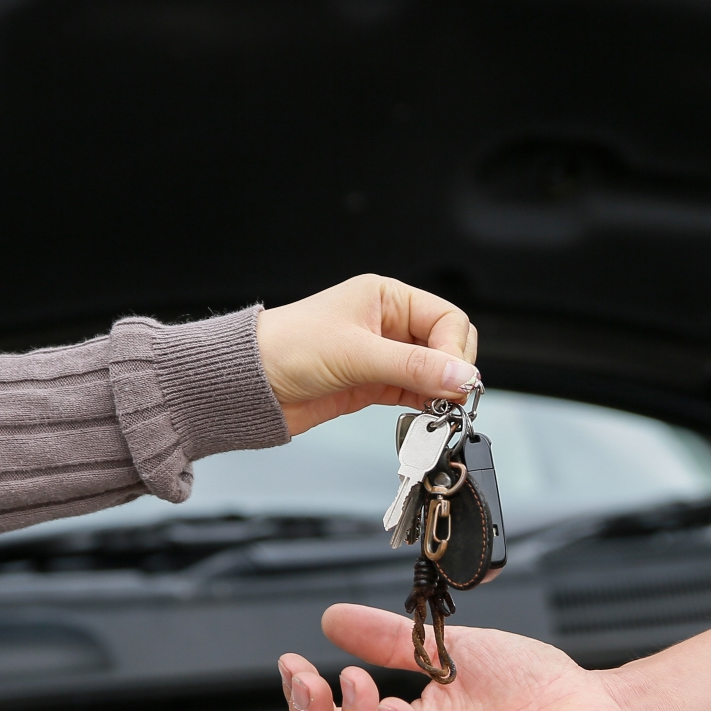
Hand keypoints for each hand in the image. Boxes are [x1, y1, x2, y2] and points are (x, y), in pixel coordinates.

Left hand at [256, 275, 479, 435]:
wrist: (249, 385)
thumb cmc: (285, 348)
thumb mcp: (356, 353)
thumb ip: (413, 366)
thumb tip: (461, 375)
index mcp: (386, 297)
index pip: (446, 318)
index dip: (455, 350)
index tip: (456, 379)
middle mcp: (387, 323)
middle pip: (445, 345)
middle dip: (453, 370)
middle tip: (453, 395)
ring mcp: (381, 356)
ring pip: (433, 372)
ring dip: (442, 390)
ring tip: (443, 408)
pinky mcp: (373, 385)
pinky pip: (415, 392)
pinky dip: (426, 404)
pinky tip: (428, 413)